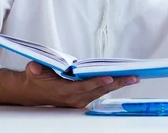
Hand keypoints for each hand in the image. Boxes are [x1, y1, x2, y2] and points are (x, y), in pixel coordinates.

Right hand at [0, 62, 139, 107]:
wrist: (33, 92)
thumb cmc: (37, 79)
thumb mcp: (33, 72)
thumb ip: (35, 70)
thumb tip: (35, 68)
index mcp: (64, 91)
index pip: (84, 87)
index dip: (97, 82)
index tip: (110, 78)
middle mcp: (74, 98)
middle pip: (99, 90)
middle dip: (117, 83)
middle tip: (133, 77)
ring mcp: (80, 100)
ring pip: (103, 92)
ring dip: (118, 85)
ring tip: (134, 78)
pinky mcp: (83, 99)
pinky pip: (100, 92)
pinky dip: (112, 86)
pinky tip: (123, 80)